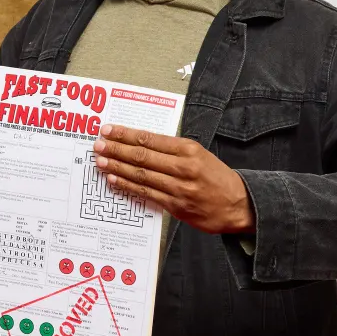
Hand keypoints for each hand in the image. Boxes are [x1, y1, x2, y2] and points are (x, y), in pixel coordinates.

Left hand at [93, 126, 252, 234]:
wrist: (239, 205)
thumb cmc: (217, 178)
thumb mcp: (199, 154)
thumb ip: (172, 150)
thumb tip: (141, 143)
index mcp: (189, 149)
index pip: (150, 139)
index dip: (126, 134)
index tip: (109, 129)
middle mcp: (183, 167)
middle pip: (142, 156)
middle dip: (116, 148)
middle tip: (98, 144)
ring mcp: (178, 188)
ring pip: (141, 175)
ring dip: (117, 167)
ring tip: (101, 161)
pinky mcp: (175, 206)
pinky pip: (146, 194)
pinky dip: (127, 186)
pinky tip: (114, 180)